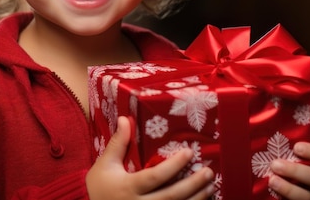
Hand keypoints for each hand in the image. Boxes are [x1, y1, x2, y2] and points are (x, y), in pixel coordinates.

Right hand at [86, 116, 214, 199]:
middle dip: (192, 185)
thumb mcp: (105, 164)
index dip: (174, 166)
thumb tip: (126, 119)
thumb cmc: (99, 187)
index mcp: (128, 188)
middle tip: (208, 172)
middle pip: (171, 197)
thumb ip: (118, 143)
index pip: (155, 177)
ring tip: (210, 186)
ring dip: (196, 199)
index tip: (189, 153)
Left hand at [267, 132, 309, 199]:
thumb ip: (307, 144)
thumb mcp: (301, 156)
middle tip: (275, 164)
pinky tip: (272, 189)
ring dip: (288, 188)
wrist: (291, 194)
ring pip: (306, 196)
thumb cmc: (295, 169)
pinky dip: (284, 197)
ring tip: (272, 180)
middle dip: (295, 171)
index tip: (296, 147)